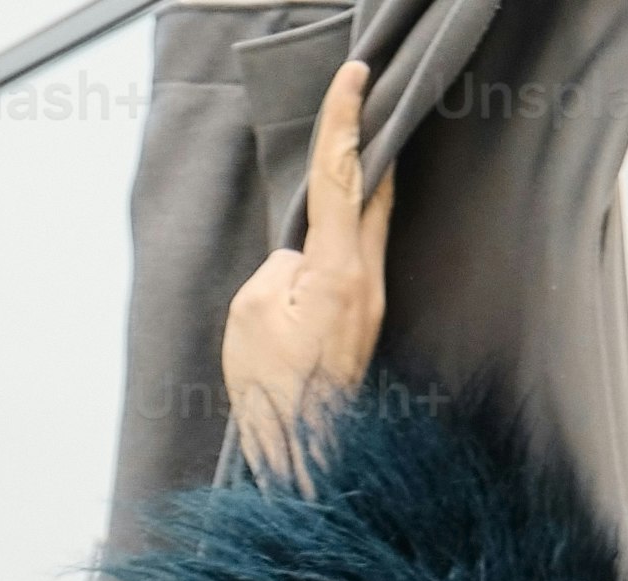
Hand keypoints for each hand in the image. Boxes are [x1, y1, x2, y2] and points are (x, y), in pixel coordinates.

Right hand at [219, 57, 390, 477]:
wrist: (306, 456)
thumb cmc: (274, 390)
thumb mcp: (252, 312)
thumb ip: (280, 269)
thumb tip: (299, 264)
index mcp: (339, 269)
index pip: (343, 176)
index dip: (346, 122)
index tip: (356, 77)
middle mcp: (368, 282)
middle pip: (375, 193)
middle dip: (370, 145)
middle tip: (366, 103)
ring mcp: (372, 304)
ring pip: (371, 226)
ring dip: (361, 187)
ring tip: (350, 152)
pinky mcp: (364, 324)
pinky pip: (359, 257)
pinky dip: (351, 226)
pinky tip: (338, 221)